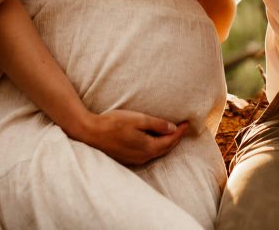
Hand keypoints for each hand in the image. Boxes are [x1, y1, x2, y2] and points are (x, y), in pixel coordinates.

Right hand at [72, 108, 188, 164]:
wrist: (90, 133)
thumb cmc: (113, 123)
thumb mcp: (138, 119)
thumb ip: (157, 124)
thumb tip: (172, 128)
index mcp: (148, 147)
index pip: (170, 140)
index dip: (180, 132)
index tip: (188, 123)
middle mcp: (143, 157)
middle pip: (165, 148)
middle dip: (176, 138)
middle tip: (183, 128)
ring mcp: (135, 159)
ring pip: (157, 152)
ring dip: (166, 143)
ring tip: (172, 133)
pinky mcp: (128, 158)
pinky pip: (148, 153)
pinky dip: (156, 146)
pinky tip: (155, 139)